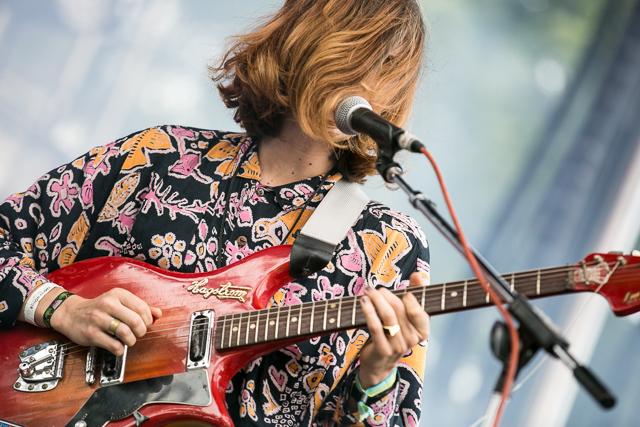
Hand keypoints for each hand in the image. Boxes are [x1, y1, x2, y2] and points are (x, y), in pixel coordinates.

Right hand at [46, 288, 161, 355]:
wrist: (71, 313)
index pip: (142, 308)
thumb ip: (140, 307)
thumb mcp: (119, 302)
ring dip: (132, 340)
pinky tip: (118, 346)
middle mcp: (108, 304)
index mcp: (117, 294)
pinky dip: (120, 349)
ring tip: (129, 340)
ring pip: (126, 333)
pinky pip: (114, 345)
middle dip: (141, 331)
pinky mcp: (91, 334)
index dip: (147, 320)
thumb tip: (158, 314)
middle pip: (136, 321)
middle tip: (138, 333)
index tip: (144, 324)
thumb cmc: (99, 308)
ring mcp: (98, 319)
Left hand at [358, 272, 429, 388]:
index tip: (404, 291)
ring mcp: (397, 346)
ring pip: (387, 316)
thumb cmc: (394, 335)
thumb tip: (417, 275)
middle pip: (400, 309)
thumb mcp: (405, 318)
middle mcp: (412, 340)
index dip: (412, 299)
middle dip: (386, 295)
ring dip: (376, 299)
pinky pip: (375, 326)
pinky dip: (369, 311)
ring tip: (368, 291)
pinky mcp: (382, 349)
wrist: (379, 364)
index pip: (420, 312)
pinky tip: (363, 301)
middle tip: (375, 289)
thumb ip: (414, 295)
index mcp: (422, 332)